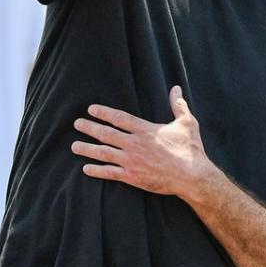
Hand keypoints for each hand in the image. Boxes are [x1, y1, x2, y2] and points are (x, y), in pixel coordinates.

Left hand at [71, 85, 210, 196]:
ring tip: (74, 146)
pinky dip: (97, 170)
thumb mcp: (187, 123)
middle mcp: (135, 144)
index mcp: (146, 130)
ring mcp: (131, 161)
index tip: (91, 109)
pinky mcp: (132, 177)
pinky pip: (110, 173)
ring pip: (103, 153)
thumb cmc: (190, 149)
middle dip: (90, 128)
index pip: (119, 118)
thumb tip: (175, 89)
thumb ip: (178, 105)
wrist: (191, 176)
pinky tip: (86, 168)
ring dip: (87, 149)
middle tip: (77, 124)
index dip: (104, 113)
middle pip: (106, 134)